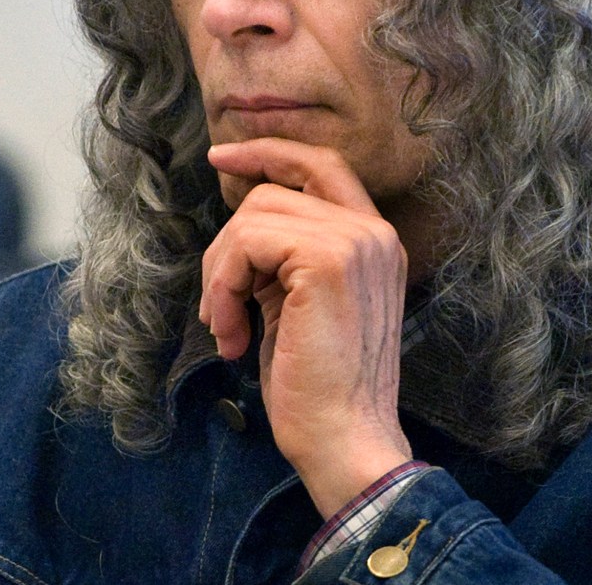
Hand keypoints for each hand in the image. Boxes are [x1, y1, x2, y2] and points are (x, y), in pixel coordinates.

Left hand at [200, 137, 411, 517]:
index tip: (221, 157)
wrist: (344, 440)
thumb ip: (284, 255)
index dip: (269, 152)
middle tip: (218, 304)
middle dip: (227, 244)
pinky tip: (231, 334)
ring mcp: (354, 241)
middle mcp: (372, 231)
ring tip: (225, 326)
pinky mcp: (327, 260)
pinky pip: (246, 243)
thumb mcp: (300, 302)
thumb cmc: (317, 385)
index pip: (321, 164)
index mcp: (373, 239)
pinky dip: (222, 287)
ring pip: (252, 216)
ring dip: (221, 273)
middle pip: (272, 192)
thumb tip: (238, 228)